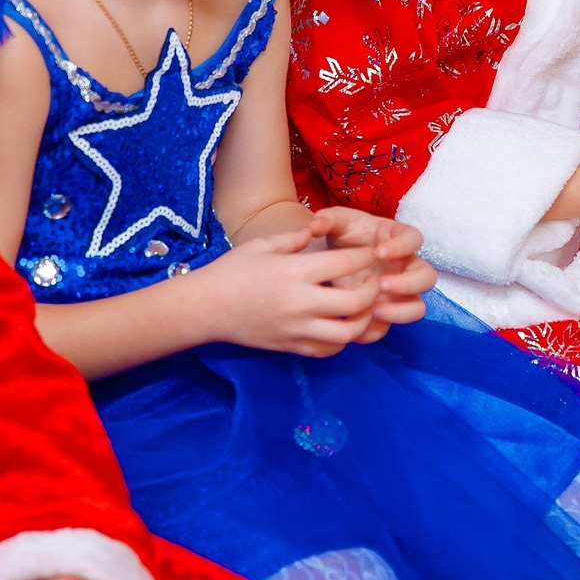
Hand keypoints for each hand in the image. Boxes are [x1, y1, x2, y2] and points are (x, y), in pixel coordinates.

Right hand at [188, 228, 385, 357]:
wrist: (205, 308)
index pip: (345, 264)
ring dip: (362, 320)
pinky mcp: (291, 346)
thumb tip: (317, 229)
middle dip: (373, 292)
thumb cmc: (232, 270)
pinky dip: (341, 341)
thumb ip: (295, 238)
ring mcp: (296, 329)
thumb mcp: (263, 245)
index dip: (365, 256)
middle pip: (355, 303)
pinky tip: (340, 326)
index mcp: (295, 271)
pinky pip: (327, 350)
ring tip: (363, 308)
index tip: (370, 252)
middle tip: (374, 282)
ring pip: (347, 334)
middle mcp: (301, 303)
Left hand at [307, 207, 431, 339]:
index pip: (414, 239)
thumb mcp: (336, 223)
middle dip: (408, 283)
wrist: (334, 259)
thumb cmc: (344, 235)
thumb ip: (326, 220)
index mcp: (397, 238)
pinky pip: (390, 326)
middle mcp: (405, 267)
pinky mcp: (385, 312)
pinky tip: (357, 325)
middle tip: (381, 285)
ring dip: (401, 312)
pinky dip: (377, 328)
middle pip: (427, 277)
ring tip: (373, 310)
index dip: (402, 246)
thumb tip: (314, 226)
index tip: (380, 252)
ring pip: (417, 308)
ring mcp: (399, 293)